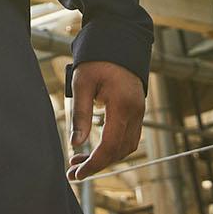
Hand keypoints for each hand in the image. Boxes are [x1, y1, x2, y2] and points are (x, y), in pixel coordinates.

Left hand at [67, 60, 144, 181]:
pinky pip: (129, 137)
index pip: (111, 145)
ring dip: (106, 158)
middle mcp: (135, 112)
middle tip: (73, 172)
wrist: (119, 39)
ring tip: (80, 161)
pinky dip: (113, 147)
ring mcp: (139, 111)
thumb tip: (76, 144)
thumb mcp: (82, 83)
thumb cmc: (97, 59)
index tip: (78, 174)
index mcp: (122, 105)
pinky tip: (95, 148)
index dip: (94, 164)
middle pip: (120, 151)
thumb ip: (80, 115)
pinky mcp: (137, 110)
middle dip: (97, 164)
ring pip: (126, 146)